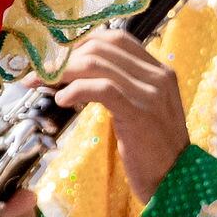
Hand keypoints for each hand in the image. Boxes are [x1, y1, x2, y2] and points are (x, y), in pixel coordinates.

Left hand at [49, 32, 189, 202]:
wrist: (176, 179)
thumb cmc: (153, 148)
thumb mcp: (140, 108)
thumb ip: (120, 86)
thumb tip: (78, 74)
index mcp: (159, 69)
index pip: (116, 37)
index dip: (81, 42)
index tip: (58, 56)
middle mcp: (158, 75)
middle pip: (101, 47)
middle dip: (65, 56)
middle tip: (41, 71)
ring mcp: (150, 92)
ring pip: (96, 64)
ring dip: (61, 72)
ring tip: (42, 84)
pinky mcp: (138, 112)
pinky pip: (101, 89)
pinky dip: (75, 90)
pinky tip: (61, 100)